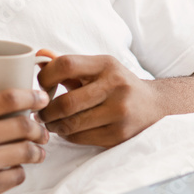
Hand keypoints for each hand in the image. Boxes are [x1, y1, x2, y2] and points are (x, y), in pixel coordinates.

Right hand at [0, 84, 50, 193]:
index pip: (9, 98)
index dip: (32, 97)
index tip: (40, 97)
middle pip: (24, 125)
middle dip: (38, 126)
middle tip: (41, 128)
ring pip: (26, 152)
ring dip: (36, 151)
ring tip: (37, 151)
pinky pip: (16, 177)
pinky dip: (20, 172)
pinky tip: (17, 170)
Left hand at [36, 53, 163, 146]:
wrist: (154, 106)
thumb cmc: (118, 85)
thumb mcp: (99, 68)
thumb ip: (69, 65)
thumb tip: (39, 55)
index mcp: (106, 64)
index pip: (66, 65)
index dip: (45, 77)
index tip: (40, 86)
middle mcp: (115, 86)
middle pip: (66, 102)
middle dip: (46, 111)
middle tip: (40, 113)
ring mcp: (119, 111)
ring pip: (72, 124)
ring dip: (54, 126)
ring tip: (51, 122)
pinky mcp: (119, 134)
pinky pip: (81, 138)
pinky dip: (68, 136)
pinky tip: (69, 130)